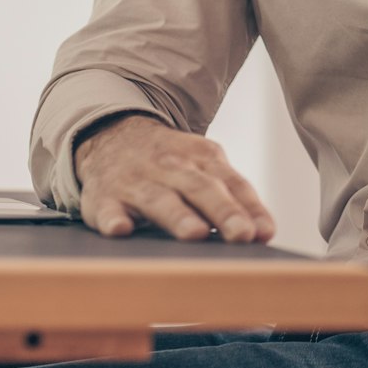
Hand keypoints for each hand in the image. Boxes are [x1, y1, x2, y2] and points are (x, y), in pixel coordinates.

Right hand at [73, 113, 276, 243]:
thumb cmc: (170, 163)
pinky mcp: (103, 196)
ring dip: (178, 216)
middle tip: (241, 234)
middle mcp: (171, 166)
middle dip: (222, 211)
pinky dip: (113, 219)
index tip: (264, 233)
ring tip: (195, 234)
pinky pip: (107, 208)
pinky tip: (121, 230)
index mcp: (202, 158)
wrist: (112, 133)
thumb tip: (264, 232)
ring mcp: (136, 180)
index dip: (249, 207)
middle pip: (200, 188)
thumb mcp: (203, 167)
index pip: (231, 183)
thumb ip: (232, 197)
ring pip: (159, 198)